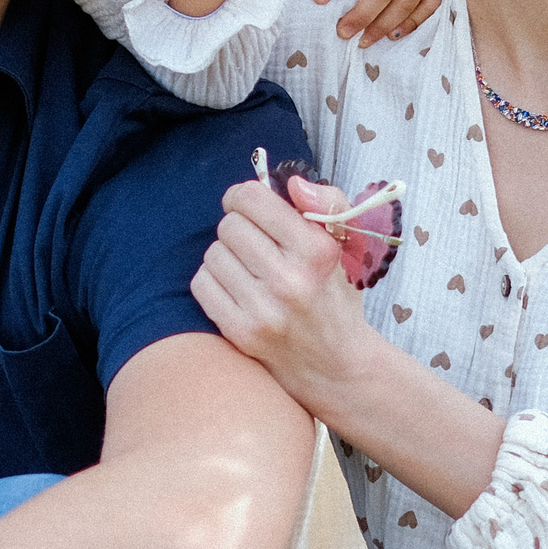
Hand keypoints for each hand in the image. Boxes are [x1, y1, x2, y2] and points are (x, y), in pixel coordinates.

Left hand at [191, 175, 378, 412]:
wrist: (337, 365)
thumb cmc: (334, 295)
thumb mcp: (345, 244)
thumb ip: (326, 202)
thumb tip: (292, 182)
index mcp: (317, 250)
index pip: (252, 199)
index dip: (243, 196)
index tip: (247, 206)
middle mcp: (290, 280)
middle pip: (228, 226)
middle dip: (238, 229)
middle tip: (253, 244)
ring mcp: (263, 309)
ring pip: (212, 254)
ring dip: (225, 257)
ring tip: (248, 270)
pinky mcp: (241, 332)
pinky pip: (202, 285)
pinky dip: (213, 283)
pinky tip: (236, 290)